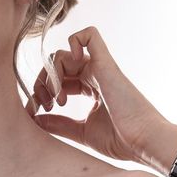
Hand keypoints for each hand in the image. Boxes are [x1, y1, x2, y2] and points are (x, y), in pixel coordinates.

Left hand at [26, 26, 167, 163]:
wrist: (143, 141)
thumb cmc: (120, 140)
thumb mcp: (80, 132)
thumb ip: (58, 124)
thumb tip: (34, 119)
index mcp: (91, 89)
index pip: (59, 79)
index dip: (44, 91)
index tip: (39, 111)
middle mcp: (95, 75)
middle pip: (57, 65)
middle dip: (43, 83)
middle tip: (45, 105)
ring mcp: (101, 68)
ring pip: (63, 54)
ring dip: (52, 75)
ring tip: (60, 100)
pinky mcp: (106, 64)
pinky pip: (90, 35)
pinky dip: (75, 41)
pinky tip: (72, 64)